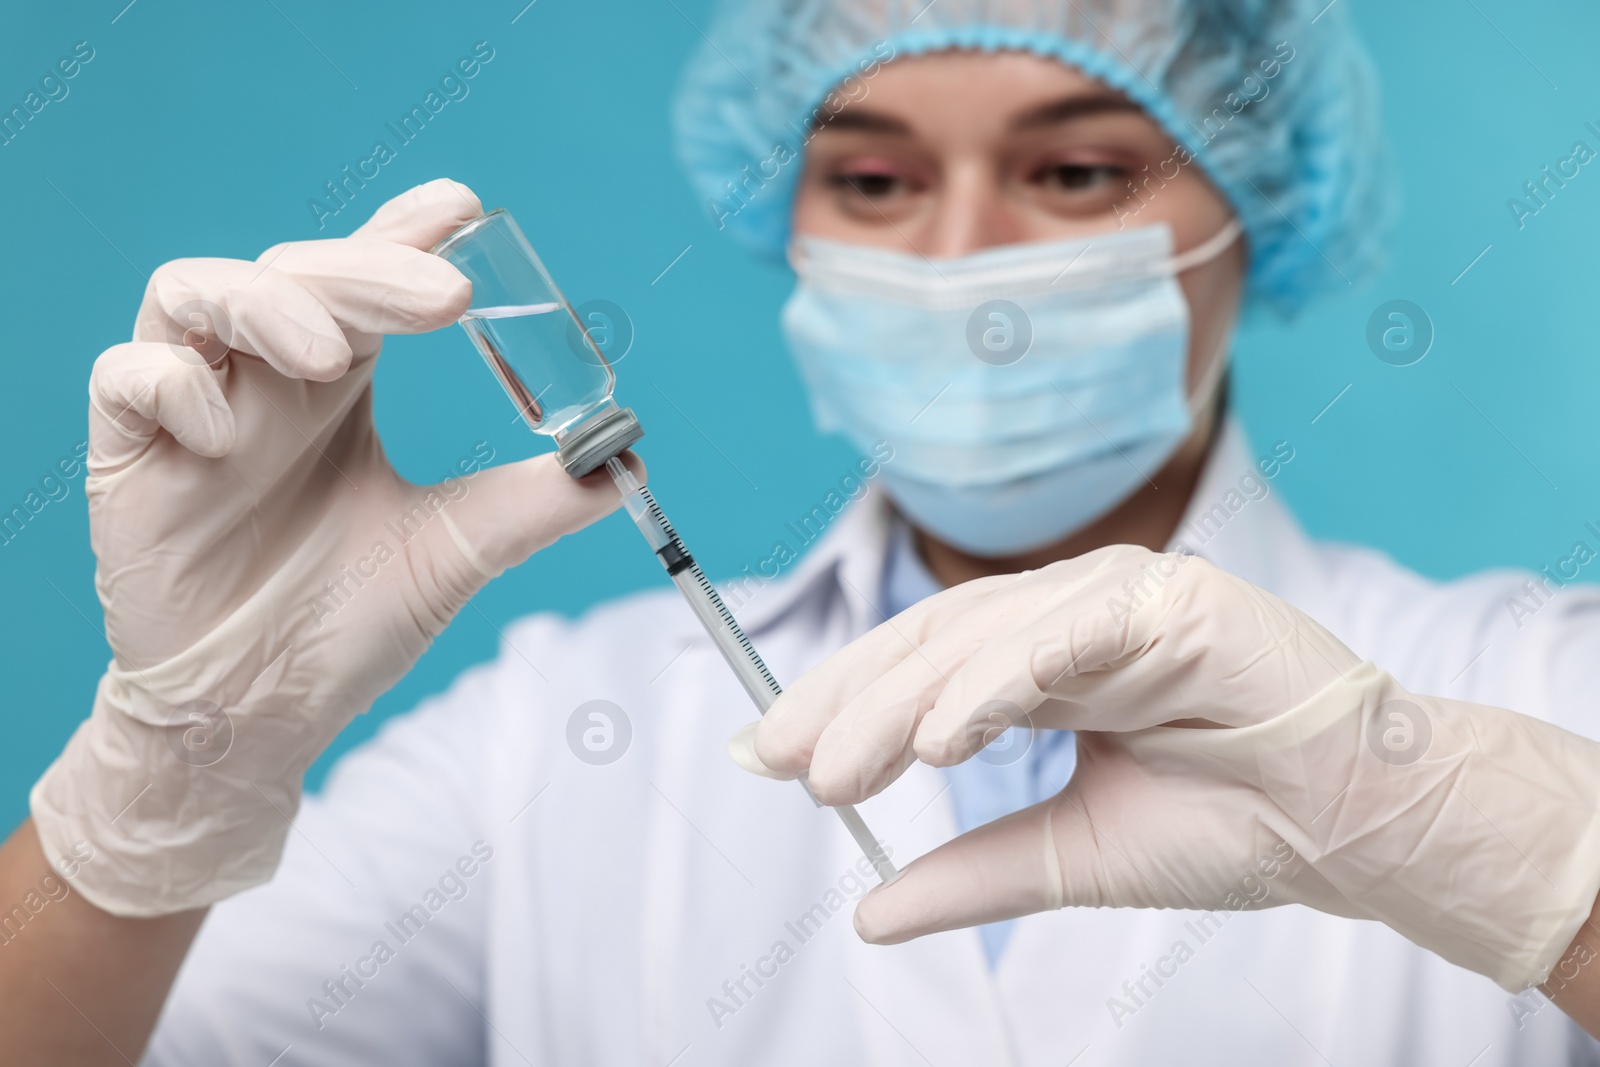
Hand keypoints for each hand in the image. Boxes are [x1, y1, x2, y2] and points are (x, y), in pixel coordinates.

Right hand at [31, 180, 632, 916]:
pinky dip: (174, 385)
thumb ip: (534, 502)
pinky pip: (128, 380)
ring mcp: (196, 409)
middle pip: (299, 273)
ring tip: (331, 356)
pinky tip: (225, 433)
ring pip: (196, 294)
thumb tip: (625, 461)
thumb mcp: (454, 552)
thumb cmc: (343, 623)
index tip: (462, 216)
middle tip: (445, 297)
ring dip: (266, 304)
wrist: (259, 714)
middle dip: (369, 271)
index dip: (405, 235)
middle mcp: (268, 377)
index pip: (368, 276)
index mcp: (341, 381)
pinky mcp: (130, 455)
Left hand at [735, 545, 1599, 991]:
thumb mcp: (1068, 855)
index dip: (839, 706)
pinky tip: (942, 734)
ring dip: (905, 702)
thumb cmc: (1231, 825)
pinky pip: (1067, 634)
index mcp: (1043, 665)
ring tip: (844, 766)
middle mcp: (1068, 620)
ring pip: (982, 635)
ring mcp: (1117, 600)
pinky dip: (998, 678)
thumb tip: (868, 910)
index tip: (767, 756)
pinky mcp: (1172, 601)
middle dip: (849, 704)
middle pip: (931, 643)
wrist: (1356, 826)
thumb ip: (970, 872)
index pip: (919, 670)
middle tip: (784, 763)